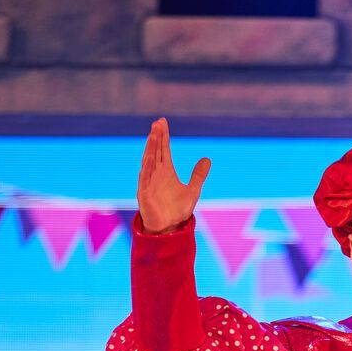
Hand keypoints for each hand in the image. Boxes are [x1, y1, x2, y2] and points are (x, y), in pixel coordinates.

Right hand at [137, 117, 210, 233]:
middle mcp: (156, 173)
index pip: (164, 150)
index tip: (162, 122)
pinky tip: (149, 155)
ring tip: (153, 133)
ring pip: (149, 160)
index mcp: (166, 171)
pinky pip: (145, 176)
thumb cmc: (177, 210)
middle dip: (157, 136)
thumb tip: (207, 159)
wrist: (168, 228)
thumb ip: (198, 175)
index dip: (163, 136)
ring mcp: (149, 181)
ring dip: (151, 147)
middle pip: (156, 151)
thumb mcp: (193, 190)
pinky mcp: (145, 192)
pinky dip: (147, 166)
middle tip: (158, 122)